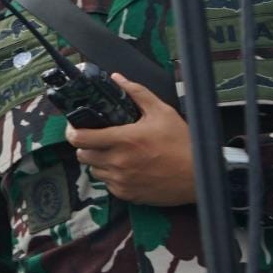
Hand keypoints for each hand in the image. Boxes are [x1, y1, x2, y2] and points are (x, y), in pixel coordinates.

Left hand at [66, 77, 196, 205]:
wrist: (200, 176)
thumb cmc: (183, 144)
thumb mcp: (162, 113)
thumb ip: (137, 93)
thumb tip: (117, 78)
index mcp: (124, 140)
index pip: (79, 138)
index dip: (73, 131)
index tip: (76, 127)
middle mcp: (118, 162)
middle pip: (82, 155)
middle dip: (86, 145)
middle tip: (99, 139)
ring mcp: (121, 180)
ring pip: (93, 170)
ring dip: (99, 161)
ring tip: (116, 153)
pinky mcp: (126, 194)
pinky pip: (107, 184)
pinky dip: (112, 176)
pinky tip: (127, 168)